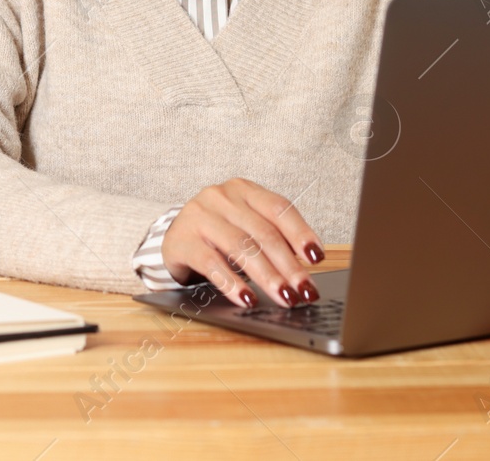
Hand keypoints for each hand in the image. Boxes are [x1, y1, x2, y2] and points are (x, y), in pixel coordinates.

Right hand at [160, 178, 323, 308]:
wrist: (173, 237)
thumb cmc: (218, 233)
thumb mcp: (245, 225)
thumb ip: (272, 236)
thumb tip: (305, 266)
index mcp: (243, 190)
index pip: (279, 208)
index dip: (301, 233)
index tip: (316, 258)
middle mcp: (222, 197)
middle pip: (263, 232)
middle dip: (289, 265)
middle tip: (305, 290)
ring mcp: (200, 217)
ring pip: (241, 247)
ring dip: (267, 276)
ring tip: (284, 297)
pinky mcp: (182, 241)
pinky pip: (212, 264)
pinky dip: (233, 284)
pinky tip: (248, 299)